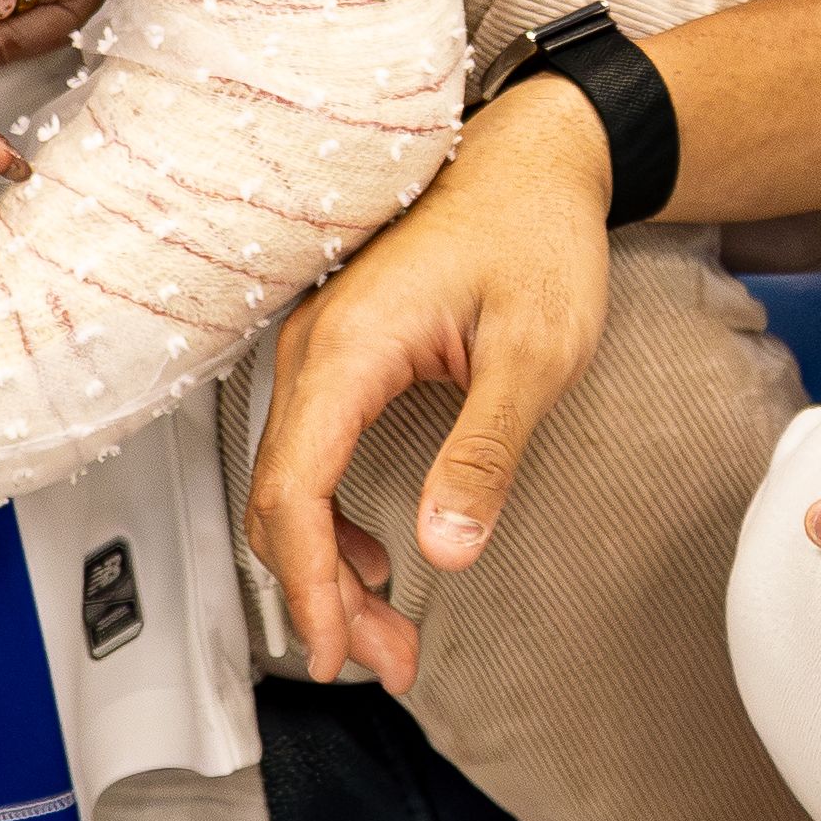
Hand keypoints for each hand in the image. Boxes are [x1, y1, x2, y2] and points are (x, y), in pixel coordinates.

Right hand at [240, 80, 615, 697]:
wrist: (537, 157)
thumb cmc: (538, 238)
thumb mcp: (534, 354)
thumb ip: (484, 454)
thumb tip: (444, 553)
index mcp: (348, 350)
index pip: (293, 490)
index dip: (308, 585)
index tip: (339, 655)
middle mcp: (313, 350)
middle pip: (282, 500)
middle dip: (324, 595)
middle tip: (390, 664)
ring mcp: (319, 350)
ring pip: (292, 483)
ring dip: (328, 565)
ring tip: (389, 632)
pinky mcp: (339, 355)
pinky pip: (308, 453)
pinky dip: (330, 520)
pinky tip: (374, 560)